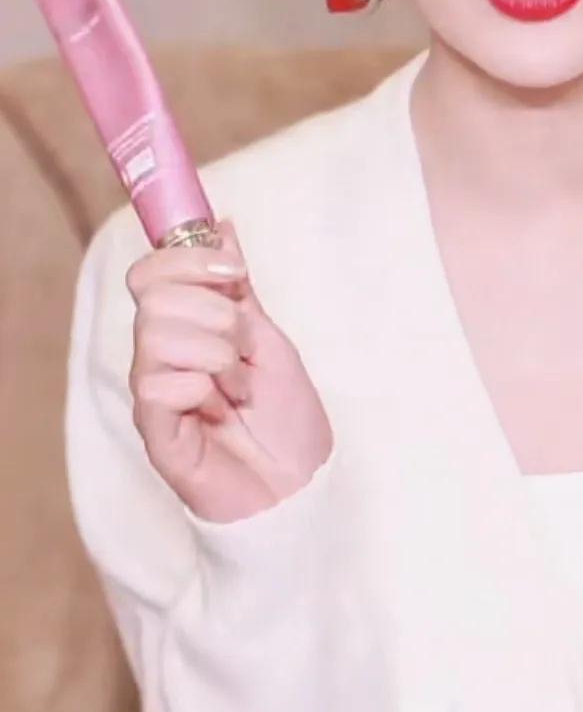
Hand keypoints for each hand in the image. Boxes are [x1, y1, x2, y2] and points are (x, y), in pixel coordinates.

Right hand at [126, 217, 333, 523]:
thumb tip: (221, 225)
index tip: (235, 273)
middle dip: (213, 311)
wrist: (303, 486)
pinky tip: (219, 410)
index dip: (186, 259)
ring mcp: (154, 393)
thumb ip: (237, 288)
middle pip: (151, 296)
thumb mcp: (270, 338)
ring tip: (237, 384)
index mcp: (185, 328)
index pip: (151, 272)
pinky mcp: (154, 432)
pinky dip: (200, 387)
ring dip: (214, 350)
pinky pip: (156, 384)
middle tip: (243, 347)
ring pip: (155, 334)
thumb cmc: (287, 419)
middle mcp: (159, 356)